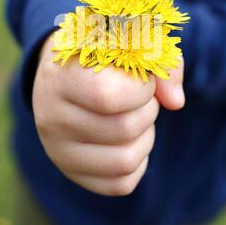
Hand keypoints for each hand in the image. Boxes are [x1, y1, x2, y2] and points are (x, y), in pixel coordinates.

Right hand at [32, 35, 184, 195]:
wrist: (66, 74)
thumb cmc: (102, 55)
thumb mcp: (129, 42)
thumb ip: (159, 60)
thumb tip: (176, 102)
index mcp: (60, 76)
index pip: (109, 97)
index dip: (142, 89)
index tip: (140, 77)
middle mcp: (50, 117)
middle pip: (124, 130)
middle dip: (148, 110)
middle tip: (138, 95)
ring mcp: (57, 150)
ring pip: (125, 161)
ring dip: (145, 136)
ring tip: (133, 114)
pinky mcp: (72, 172)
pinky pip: (122, 183)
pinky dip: (138, 160)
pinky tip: (127, 137)